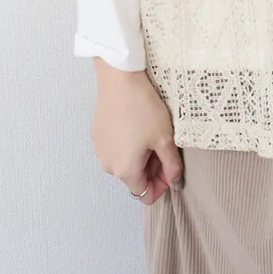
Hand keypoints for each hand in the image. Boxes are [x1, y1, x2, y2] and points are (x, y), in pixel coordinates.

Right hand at [90, 60, 183, 204]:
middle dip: (152, 168)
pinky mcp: (96, 135)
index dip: (162, 185)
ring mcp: (100, 150)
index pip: (145, 194)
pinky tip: (136, 124)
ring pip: (125, 163)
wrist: (120, 79)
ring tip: (150, 132)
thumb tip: (176, 183)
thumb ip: (172, 166)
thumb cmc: (142, 108)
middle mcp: (108, 165)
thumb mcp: (165, 139)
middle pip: (135, 178)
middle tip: (164, 145)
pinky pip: (115, 148)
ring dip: (140, 155)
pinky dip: (127, 143)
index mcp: (125, 170)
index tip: (170, 167)